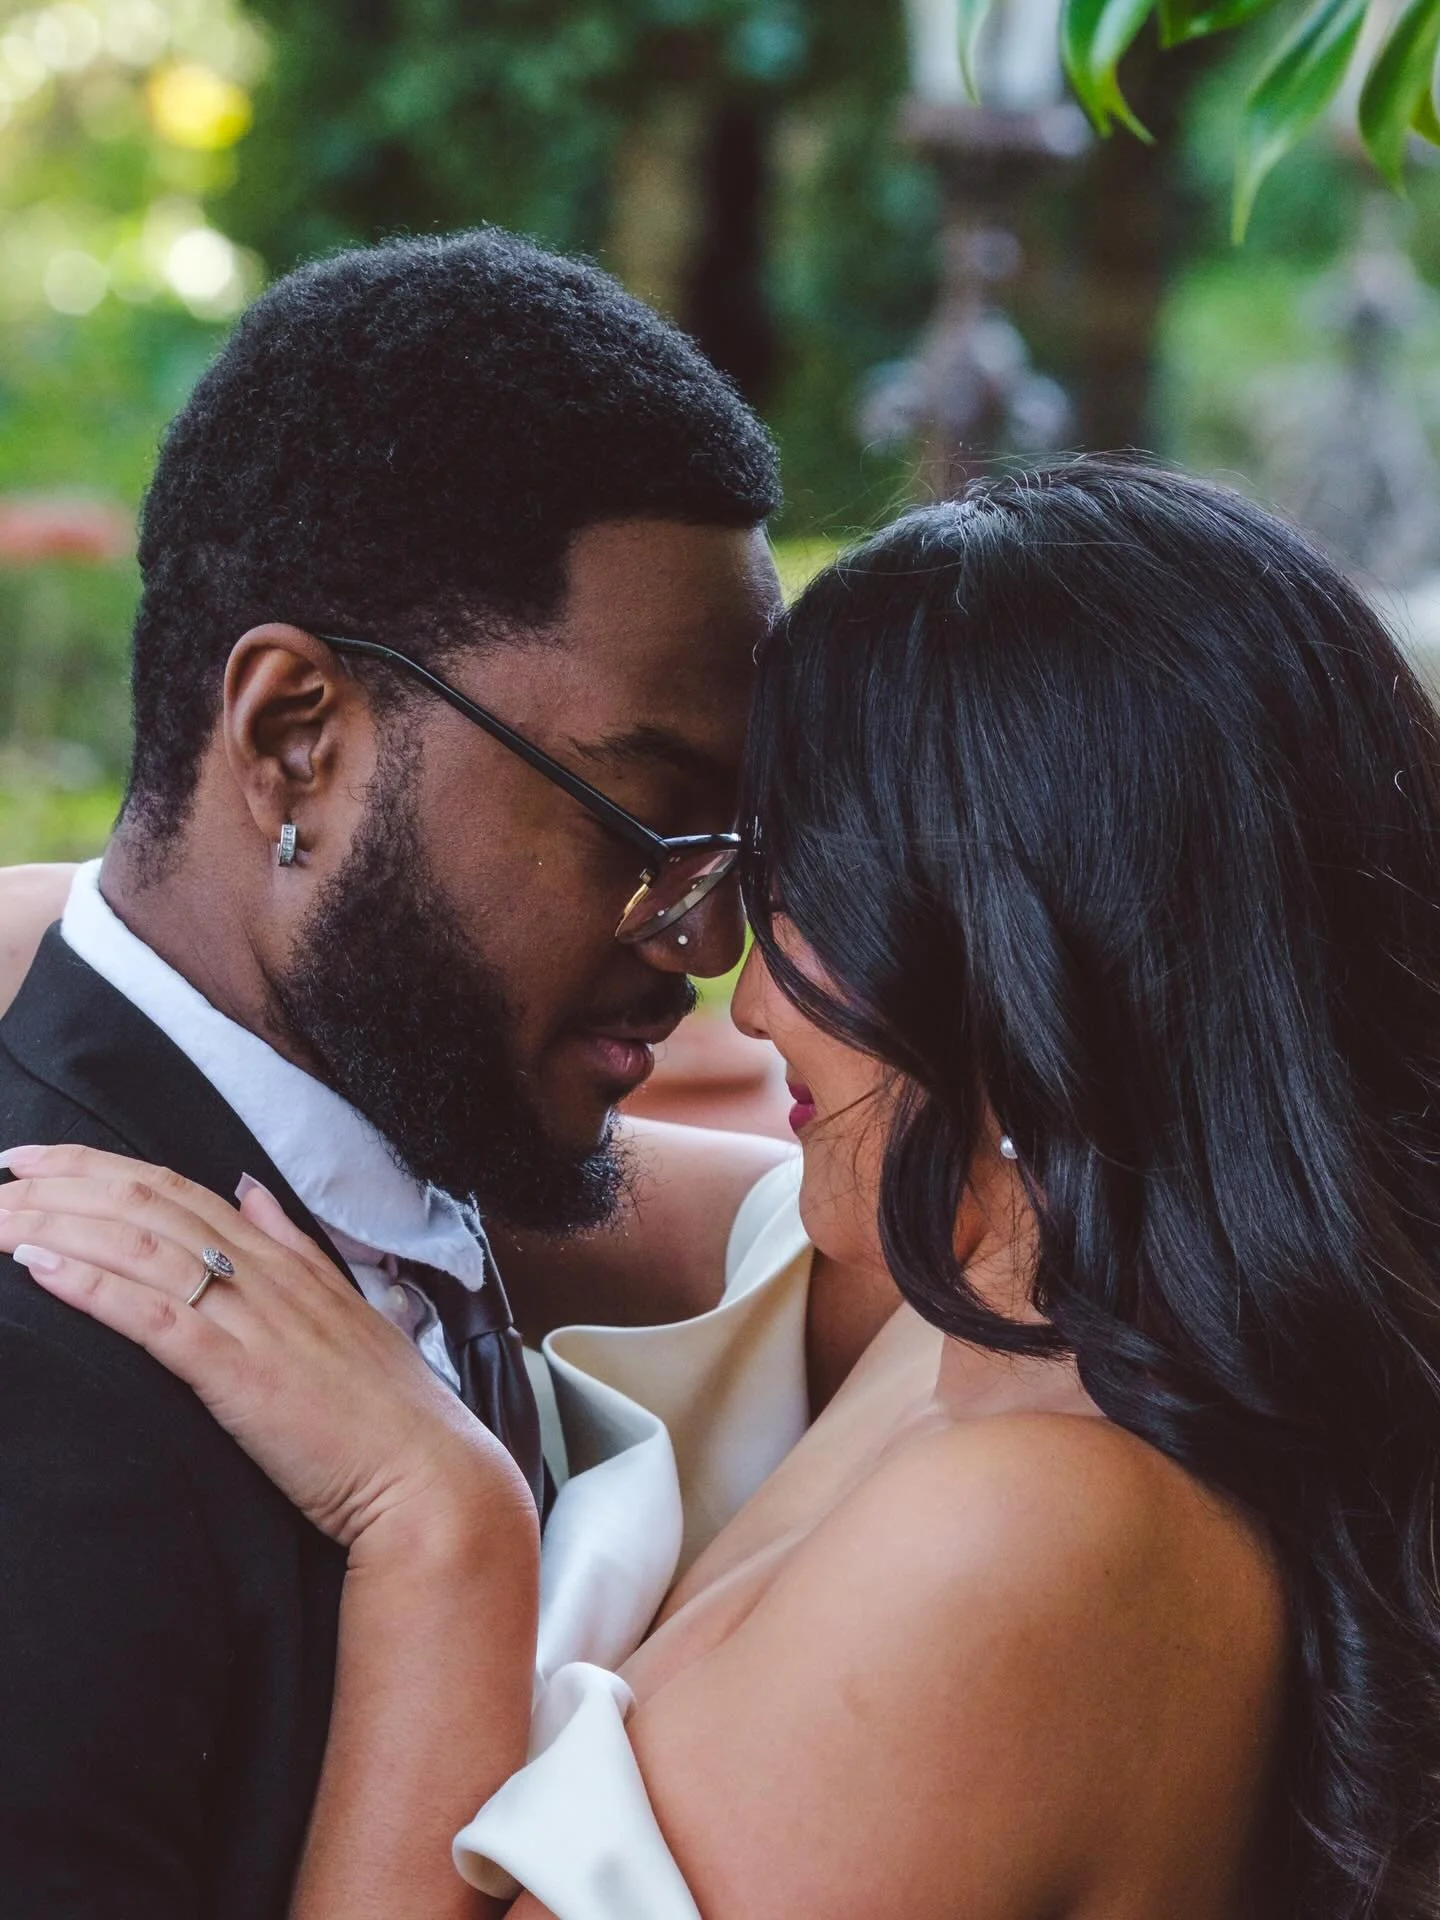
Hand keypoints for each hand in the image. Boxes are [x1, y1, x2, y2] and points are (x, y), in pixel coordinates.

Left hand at [0, 1143, 535, 1557]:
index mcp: (285, 1262)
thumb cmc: (388, 1412)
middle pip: (149, 1205)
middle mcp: (266, 1276)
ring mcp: (253, 1321)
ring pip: (140, 1247)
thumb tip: (253, 1192)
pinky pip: (152, 1315)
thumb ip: (294, 1248)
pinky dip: (90, 1285)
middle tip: (2, 1171)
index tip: (40, 1159)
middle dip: (66, 1181)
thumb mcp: (345, 1310)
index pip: (180, 1191)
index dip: (103, 1168)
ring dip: (59, 1224)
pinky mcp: (238, 1373)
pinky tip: (39, 1268)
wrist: (428, 1477)